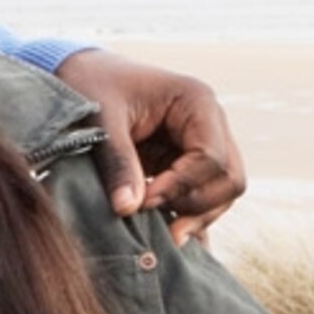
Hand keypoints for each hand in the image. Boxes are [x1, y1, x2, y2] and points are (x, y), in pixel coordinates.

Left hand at [54, 48, 247, 242]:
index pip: (212, 158)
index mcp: (196, 102)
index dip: (180, 186)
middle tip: (161, 227)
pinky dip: (189, 217)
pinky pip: (203, 196)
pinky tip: (170, 238)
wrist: (82, 75)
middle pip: (230, 179)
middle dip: (197, 207)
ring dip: (196, 217)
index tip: (142, 201)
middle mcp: (210, 123)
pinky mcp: (186, 163)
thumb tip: (128, 209)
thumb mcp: (101, 119)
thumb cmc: (92, 85)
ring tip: (162, 236)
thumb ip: (117, 162)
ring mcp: (203, 144)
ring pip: (222, 193)